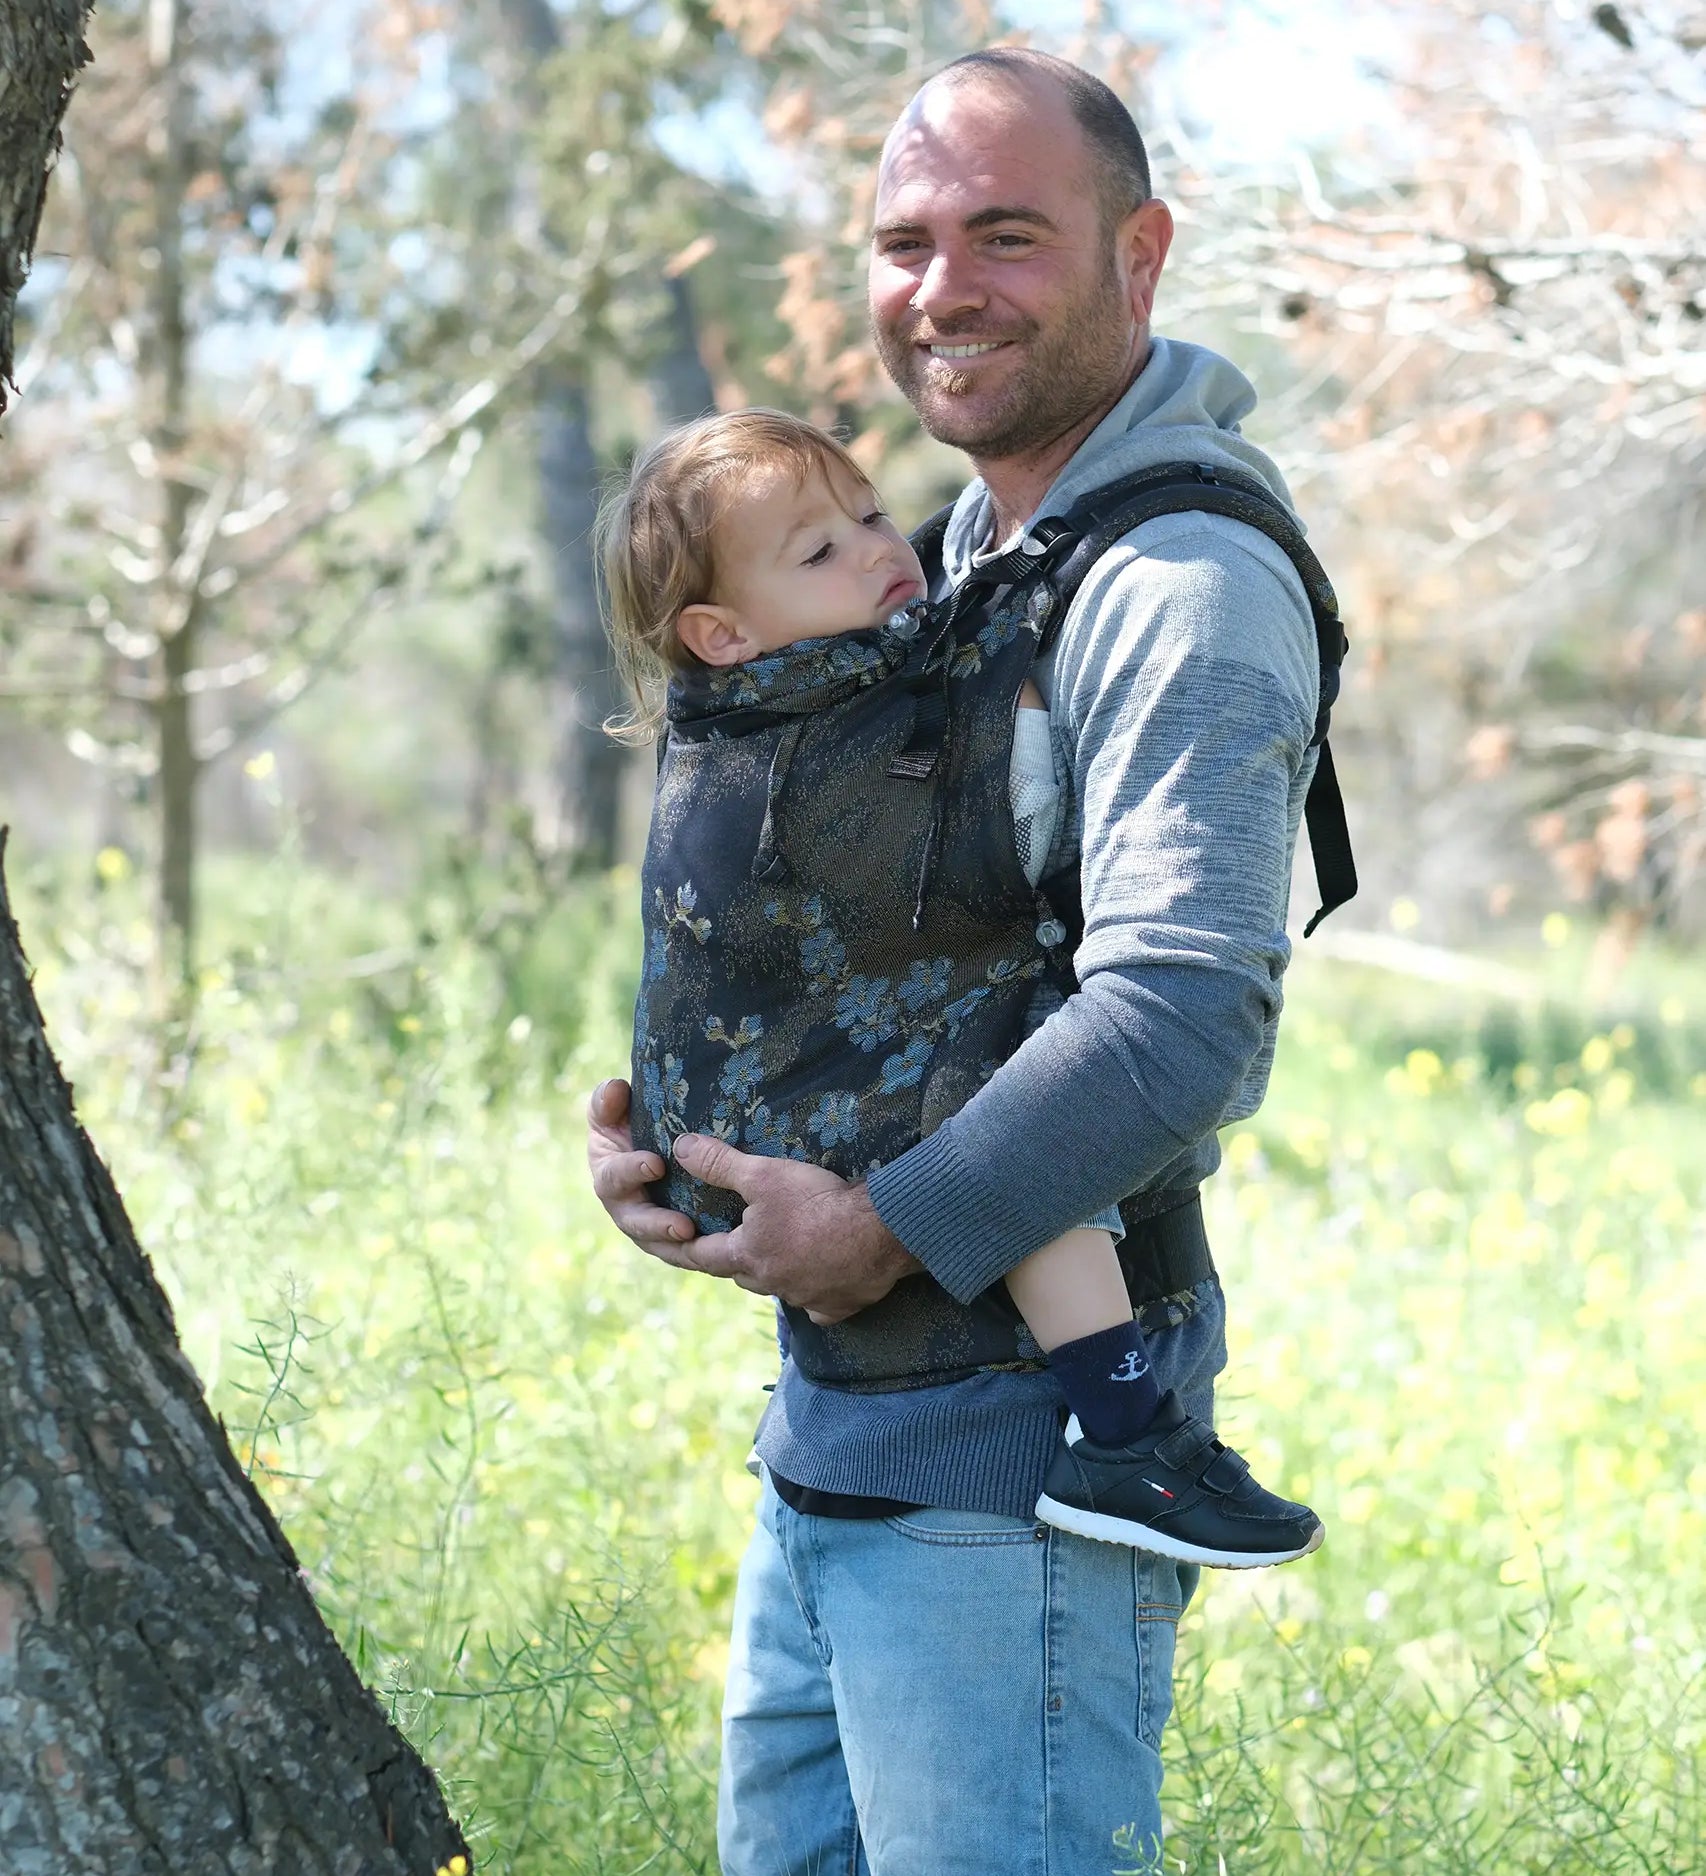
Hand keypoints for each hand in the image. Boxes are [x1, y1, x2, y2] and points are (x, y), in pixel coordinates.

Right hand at [585, 1078, 701, 1269]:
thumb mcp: (617, 1111)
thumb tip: (616, 1089)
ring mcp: (647, 1228)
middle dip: (658, 1225)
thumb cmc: (633, 1124)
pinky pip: (684, 1253)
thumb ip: (609, 1101)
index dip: (632, 1171)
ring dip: (680, 1248)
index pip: (615, 1178)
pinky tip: (723, 1251)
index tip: (657, 1163)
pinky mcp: (672, 1239)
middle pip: (636, 1223)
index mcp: (608, 1175)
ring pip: (661, 1246)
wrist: (661, 1144)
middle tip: (684, 1226)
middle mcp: (624, 1207)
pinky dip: (700, 1254)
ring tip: (702, 1242)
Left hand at [670, 1134, 922, 1322]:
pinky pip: (817, 1306)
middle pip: (739, 1275)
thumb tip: (681, 1148)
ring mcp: (805, 1299)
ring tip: (771, 1258)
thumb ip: (720, 1164)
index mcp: (747, 1255)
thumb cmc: (816, 1203)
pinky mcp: (836, 1306)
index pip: (702, 1254)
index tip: (673, 1242)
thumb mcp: (764, 1174)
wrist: (878, 1234)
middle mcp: (771, 1283)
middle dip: (729, 1260)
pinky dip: (813, 1296)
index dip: (683, 1246)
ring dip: (769, 1275)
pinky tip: (818, 1286)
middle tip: (724, 1246)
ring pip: (776, 1289)